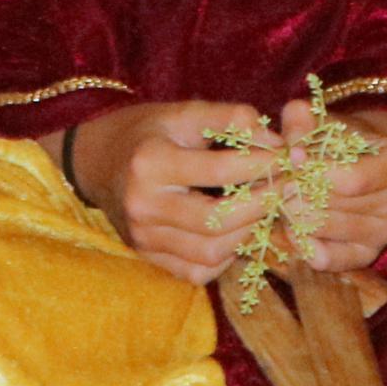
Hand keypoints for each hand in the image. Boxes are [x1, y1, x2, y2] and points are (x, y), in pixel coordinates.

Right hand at [60, 99, 288, 284]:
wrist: (98, 161)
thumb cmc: (147, 132)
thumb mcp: (183, 113)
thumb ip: (229, 119)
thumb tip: (275, 140)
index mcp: (150, 162)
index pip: (220, 170)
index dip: (262, 165)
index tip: (288, 157)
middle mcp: (142, 205)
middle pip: (216, 219)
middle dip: (261, 204)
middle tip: (286, 187)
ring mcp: (142, 238)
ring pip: (209, 253)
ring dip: (247, 233)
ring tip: (264, 208)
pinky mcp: (147, 257)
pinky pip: (196, 272)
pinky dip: (224, 257)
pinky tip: (235, 232)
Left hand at [279, 96, 386, 275]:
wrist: (355, 164)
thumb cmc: (340, 138)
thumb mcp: (325, 121)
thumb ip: (304, 118)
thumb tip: (293, 126)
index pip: (354, 179)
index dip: (315, 171)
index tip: (290, 157)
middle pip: (339, 207)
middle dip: (301, 194)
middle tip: (280, 184)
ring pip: (329, 231)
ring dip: (297, 216)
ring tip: (286, 200)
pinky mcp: (367, 256)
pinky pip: (329, 259)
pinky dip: (303, 244)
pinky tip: (293, 225)